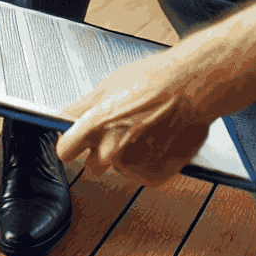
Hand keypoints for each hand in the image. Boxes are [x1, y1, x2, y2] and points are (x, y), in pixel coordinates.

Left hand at [57, 45, 212, 186]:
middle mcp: (111, 150)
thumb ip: (82, 106)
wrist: (191, 87)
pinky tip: (158, 139)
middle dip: (101, 150)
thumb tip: (63, 117)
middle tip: (120, 129)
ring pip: (120, 168)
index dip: (70, 144)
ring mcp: (133, 166)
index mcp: (96, 125)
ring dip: (127, 155)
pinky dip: (148, 162)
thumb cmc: (153, 79)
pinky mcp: (154, 175)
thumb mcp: (109, 84)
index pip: (65, 151)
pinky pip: (142, 174)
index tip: (75, 140)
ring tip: (145, 129)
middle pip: (92, 164)